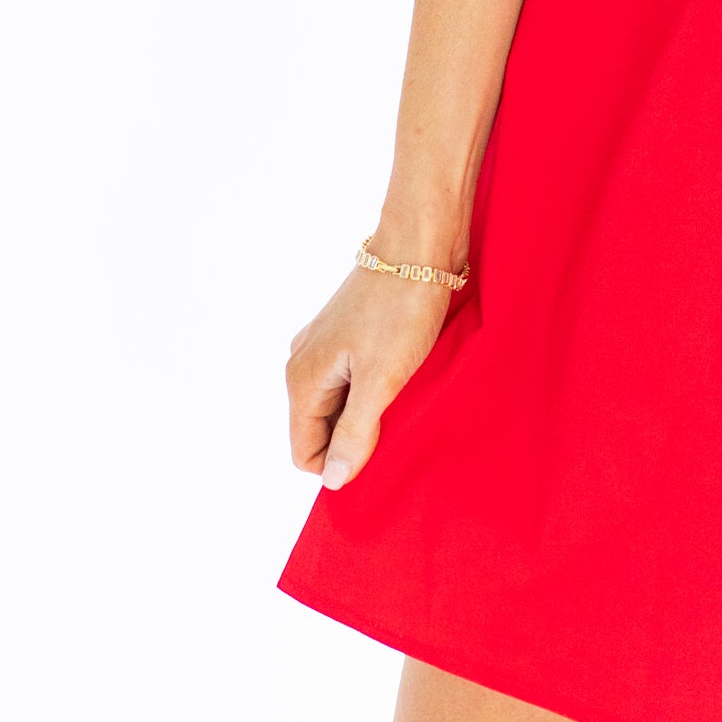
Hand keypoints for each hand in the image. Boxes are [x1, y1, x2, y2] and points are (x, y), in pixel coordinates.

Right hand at [286, 246, 458, 489]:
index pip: (305, 452)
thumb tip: (333, 480)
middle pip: (321, 429)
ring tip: (405, 397)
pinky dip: (375, 387)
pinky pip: (354, 378)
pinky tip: (404, 377)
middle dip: (355, 438)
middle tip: (398, 422)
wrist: (420, 242)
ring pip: (340, 403)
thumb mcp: (381, 381)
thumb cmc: (401, 309)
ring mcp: (325, 344)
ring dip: (369, 412)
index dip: (340, 464)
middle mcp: (303, 362)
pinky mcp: (349, 331)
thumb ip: (354, 433)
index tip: (380, 450)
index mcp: (302, 379)